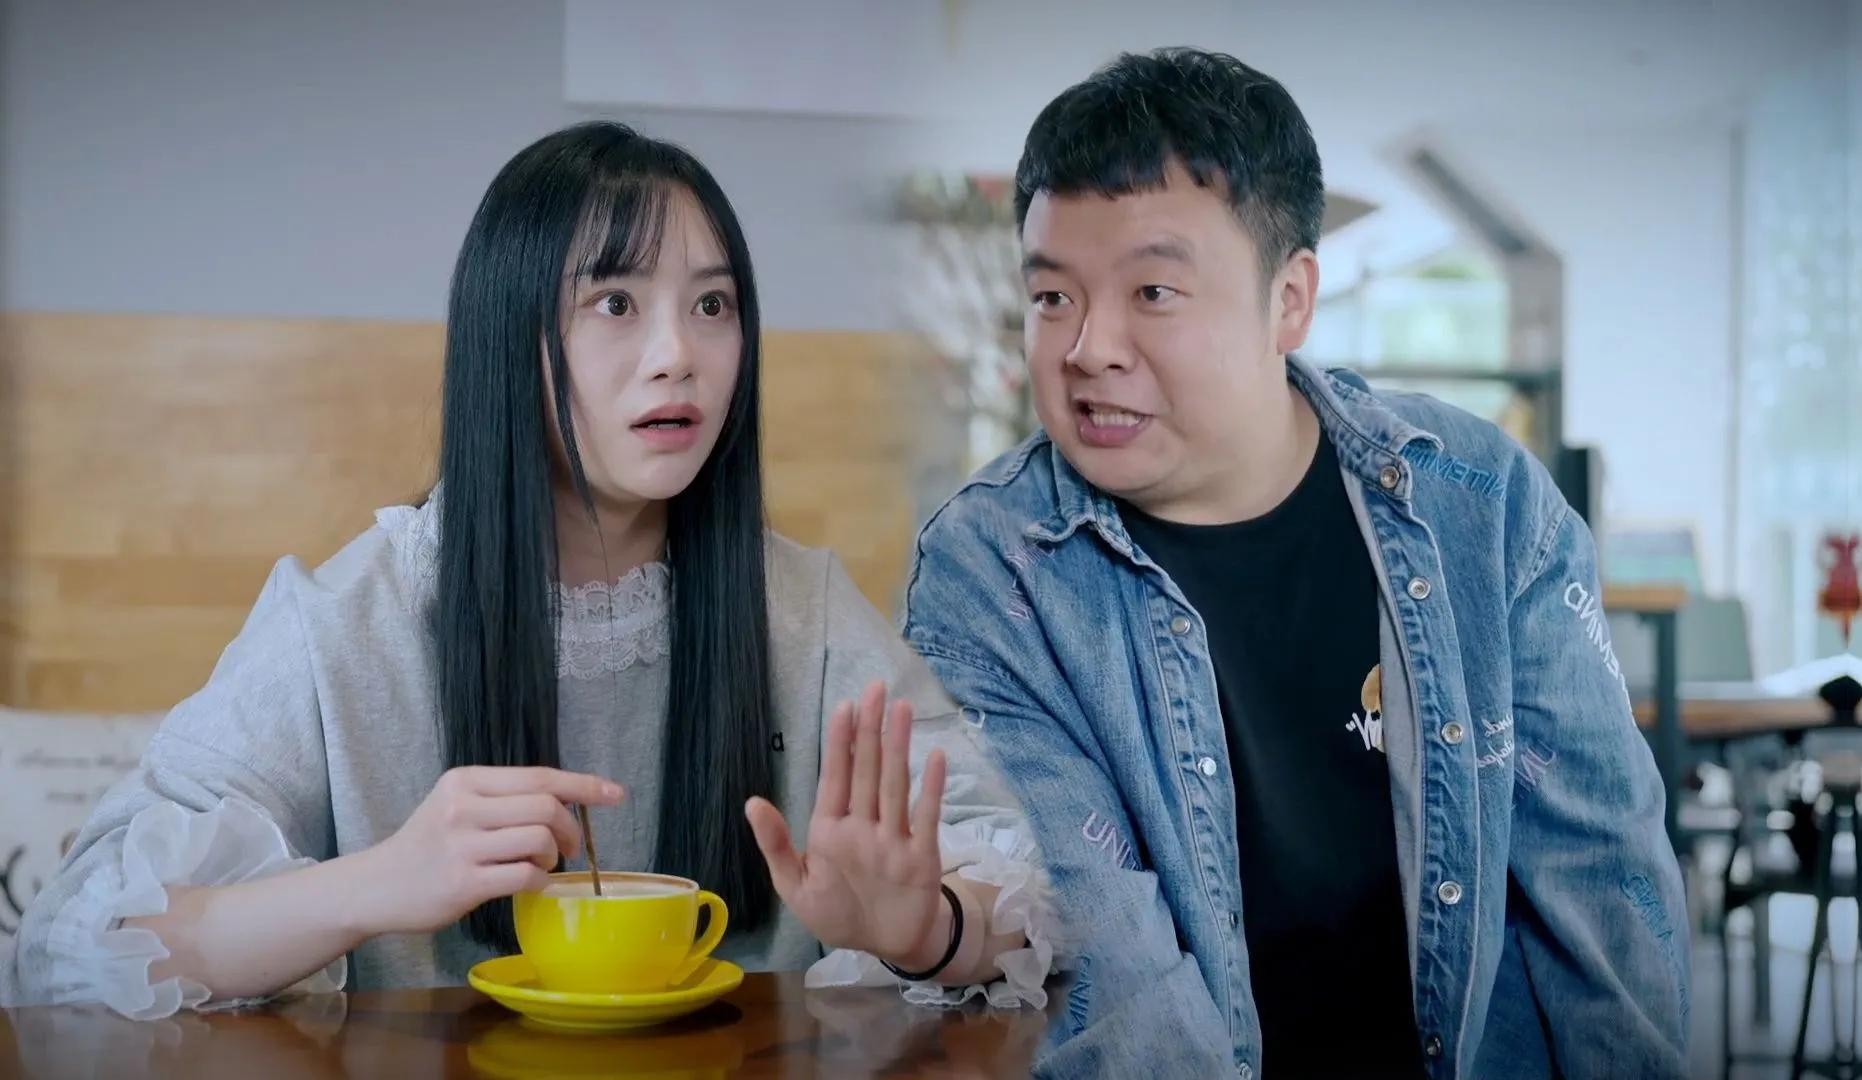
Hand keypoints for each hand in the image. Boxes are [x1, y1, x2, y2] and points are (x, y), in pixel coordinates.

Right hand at [354, 766, 621, 935]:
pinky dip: (538, 881)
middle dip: (570, 828)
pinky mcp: (464, 882)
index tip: (615, 794)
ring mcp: (462, 846)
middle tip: (569, 848)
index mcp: (466, 781)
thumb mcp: (457, 807)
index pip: (539, 776)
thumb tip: (567, 801)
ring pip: (539, 840)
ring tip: (541, 865)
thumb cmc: (427, 846)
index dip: (583, 785)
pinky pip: (525, 877)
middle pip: (545, 806)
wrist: (375, 886)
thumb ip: (503, 800)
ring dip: (553, 857)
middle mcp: (463, 807)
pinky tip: (528, 883)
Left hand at [746, 681, 950, 969]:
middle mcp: (865, 825)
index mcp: (831, 829)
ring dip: (899, 748)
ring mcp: (895, 837)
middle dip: (870, 730)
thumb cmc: (839, 914)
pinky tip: (936, 757)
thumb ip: (777, 845)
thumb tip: (752, 801)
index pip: (835, 776)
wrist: (884, 946)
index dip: (839, 742)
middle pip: (868, 770)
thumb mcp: (796, 887)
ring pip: (895, 785)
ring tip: (902, 711)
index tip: (843, 706)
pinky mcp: (922, 855)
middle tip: (876, 688)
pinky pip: (926, 817)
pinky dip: (931, 788)